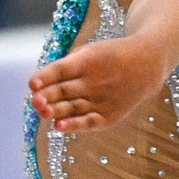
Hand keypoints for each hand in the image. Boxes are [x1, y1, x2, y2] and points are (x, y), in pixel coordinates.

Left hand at [30, 33, 169, 132]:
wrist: (146, 66)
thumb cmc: (109, 57)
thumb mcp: (90, 52)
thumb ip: (68, 66)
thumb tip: (42, 85)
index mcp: (87, 61)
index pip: (61, 70)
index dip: (45, 77)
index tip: (32, 84)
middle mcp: (93, 81)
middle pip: (64, 90)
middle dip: (47, 97)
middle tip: (35, 101)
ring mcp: (101, 99)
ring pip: (71, 107)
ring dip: (55, 111)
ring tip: (41, 112)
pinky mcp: (108, 114)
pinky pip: (87, 122)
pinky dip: (73, 125)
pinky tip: (58, 126)